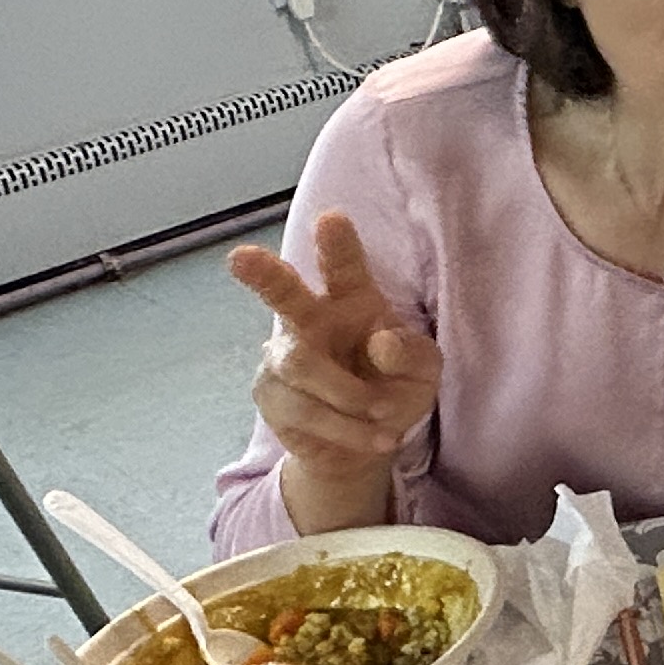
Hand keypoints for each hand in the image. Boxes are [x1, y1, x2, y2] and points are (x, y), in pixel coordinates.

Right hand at [227, 213, 443, 488]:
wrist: (368, 445)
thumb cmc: (396, 389)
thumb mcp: (423, 371)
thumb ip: (410, 353)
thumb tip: (382, 342)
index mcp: (353, 300)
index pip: (344, 267)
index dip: (337, 244)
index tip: (331, 219)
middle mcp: (312, 319)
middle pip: (283, 293)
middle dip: (263, 274)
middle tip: (240, 258)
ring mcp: (284, 356)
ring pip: (302, 366)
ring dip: (349, 395)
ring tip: (385, 415)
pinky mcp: (270, 394)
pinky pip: (304, 409)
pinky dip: (347, 428)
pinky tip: (375, 438)